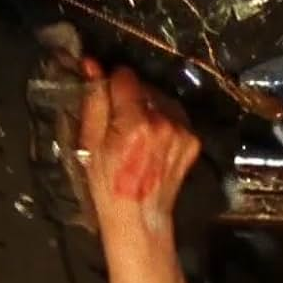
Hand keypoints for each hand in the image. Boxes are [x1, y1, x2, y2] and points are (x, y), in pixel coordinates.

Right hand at [77, 58, 200, 238]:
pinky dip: (162, 120)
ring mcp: (182, 131)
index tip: (105, 96)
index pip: (125, 76)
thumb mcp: (89, 143)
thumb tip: (91, 65)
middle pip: (144, 86)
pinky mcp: (192, 139)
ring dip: (147, 107)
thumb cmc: (107, 184)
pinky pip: (174, 114)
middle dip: (129, 97)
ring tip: (136, 133)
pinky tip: (151, 140)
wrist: (139, 217)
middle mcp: (164, 122)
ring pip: (160, 98)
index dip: (111, 83)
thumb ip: (94, 101)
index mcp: (136, 123)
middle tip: (118, 122)